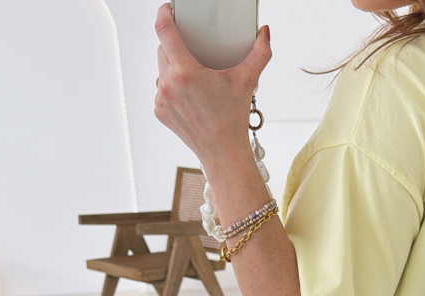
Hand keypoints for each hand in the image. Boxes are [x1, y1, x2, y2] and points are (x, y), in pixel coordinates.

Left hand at [153, 3, 271, 162]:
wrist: (222, 152)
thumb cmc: (232, 118)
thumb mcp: (247, 81)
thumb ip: (259, 53)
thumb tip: (264, 33)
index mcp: (185, 71)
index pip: (163, 30)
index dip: (164, 14)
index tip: (168, 9)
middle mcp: (168, 84)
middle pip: (163, 49)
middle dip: (175, 43)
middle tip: (191, 45)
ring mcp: (161, 98)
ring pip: (161, 69)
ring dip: (172, 65)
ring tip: (192, 72)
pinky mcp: (159, 111)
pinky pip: (162, 89)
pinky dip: (173, 86)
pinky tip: (189, 93)